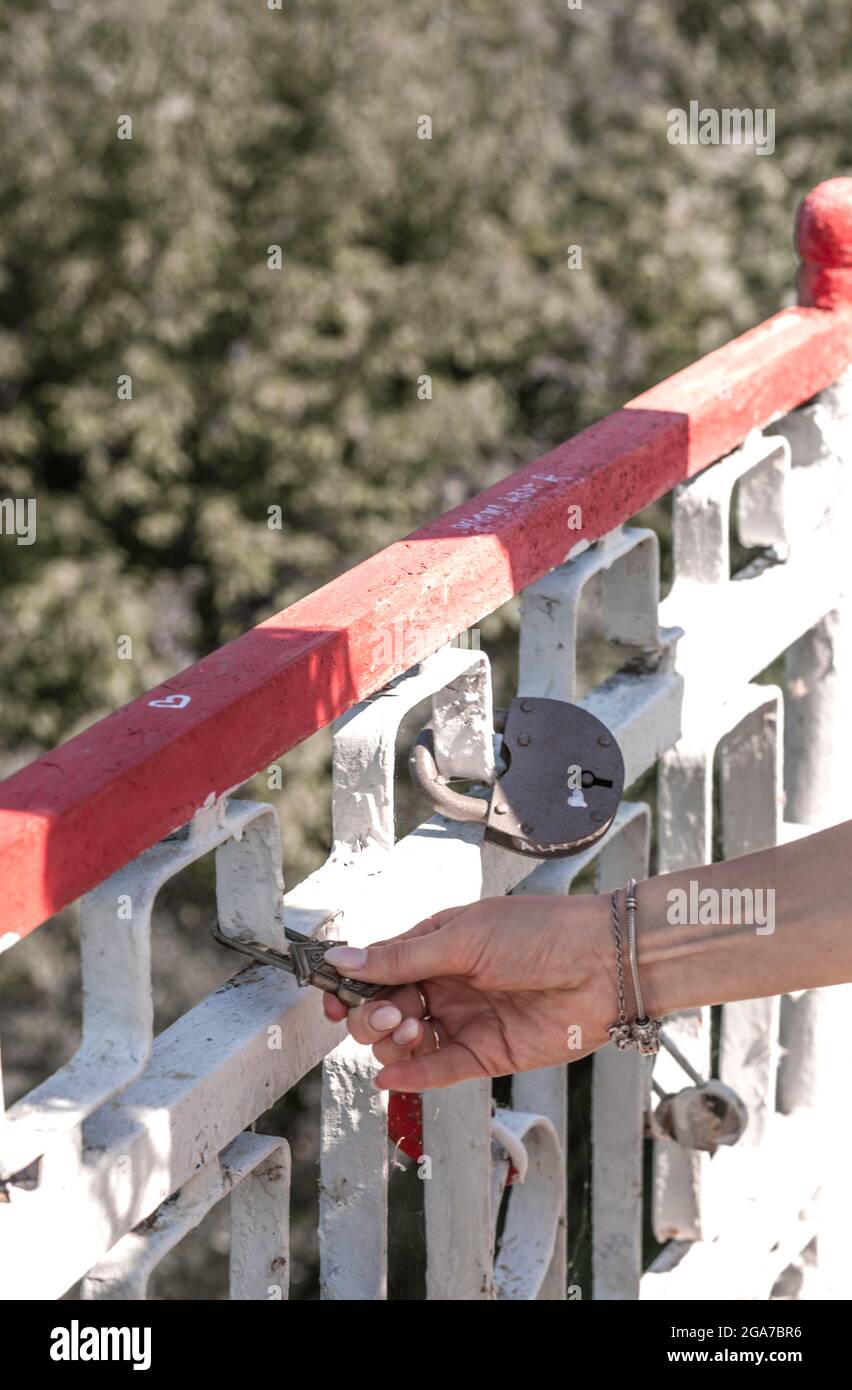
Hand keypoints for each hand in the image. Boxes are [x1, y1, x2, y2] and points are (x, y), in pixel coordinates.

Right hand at [321, 893, 618, 1090]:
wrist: (606, 965)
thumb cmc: (540, 932)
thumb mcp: (464, 938)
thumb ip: (402, 958)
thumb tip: (340, 959)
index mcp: (437, 944)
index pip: (378, 968)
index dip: (351, 985)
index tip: (331, 999)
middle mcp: (446, 983)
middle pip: (385, 1007)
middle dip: (372, 1014)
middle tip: (390, 1013)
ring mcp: (465, 1019)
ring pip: (406, 1041)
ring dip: (392, 1040)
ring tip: (408, 1030)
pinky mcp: (487, 1054)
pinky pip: (440, 1068)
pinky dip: (412, 1074)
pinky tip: (390, 1073)